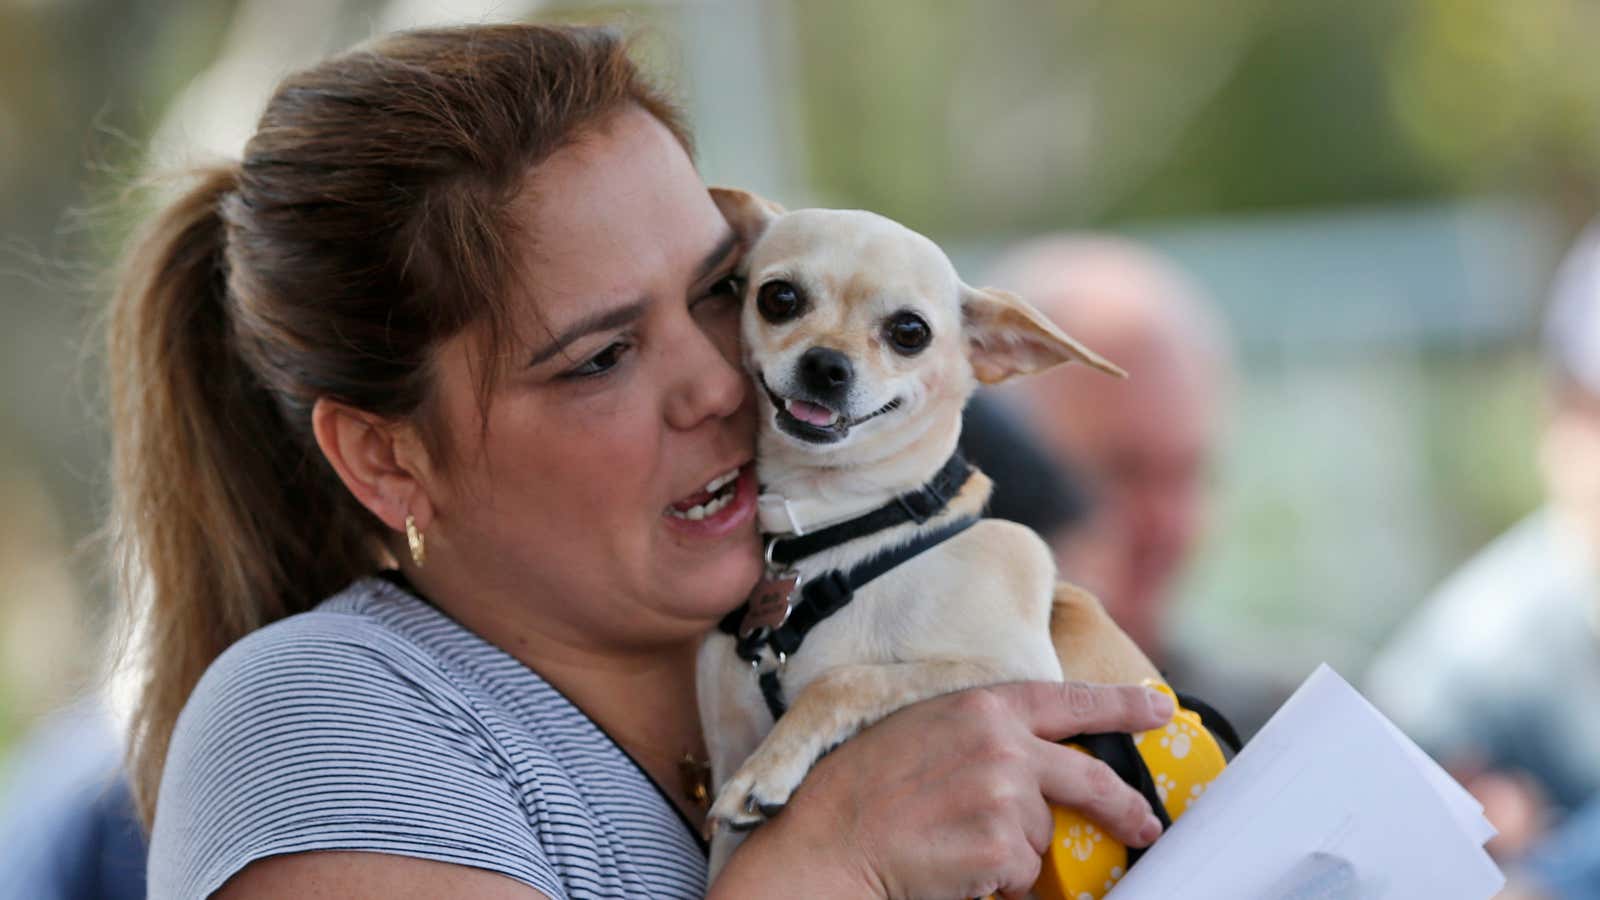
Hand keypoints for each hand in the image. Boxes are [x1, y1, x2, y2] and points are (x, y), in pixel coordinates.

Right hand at [722, 680, 1173, 899]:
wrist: (828, 843)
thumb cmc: (863, 790)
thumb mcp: (924, 731)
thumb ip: (983, 733)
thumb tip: (1035, 759)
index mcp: (981, 706)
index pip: (1068, 701)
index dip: (1121, 704)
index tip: (1159, 708)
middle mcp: (1002, 744)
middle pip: (1089, 777)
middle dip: (1123, 807)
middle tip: (1142, 826)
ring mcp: (1005, 795)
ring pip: (1043, 833)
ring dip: (1012, 849)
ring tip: (953, 843)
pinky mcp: (1002, 846)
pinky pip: (1022, 872)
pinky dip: (996, 879)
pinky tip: (953, 866)